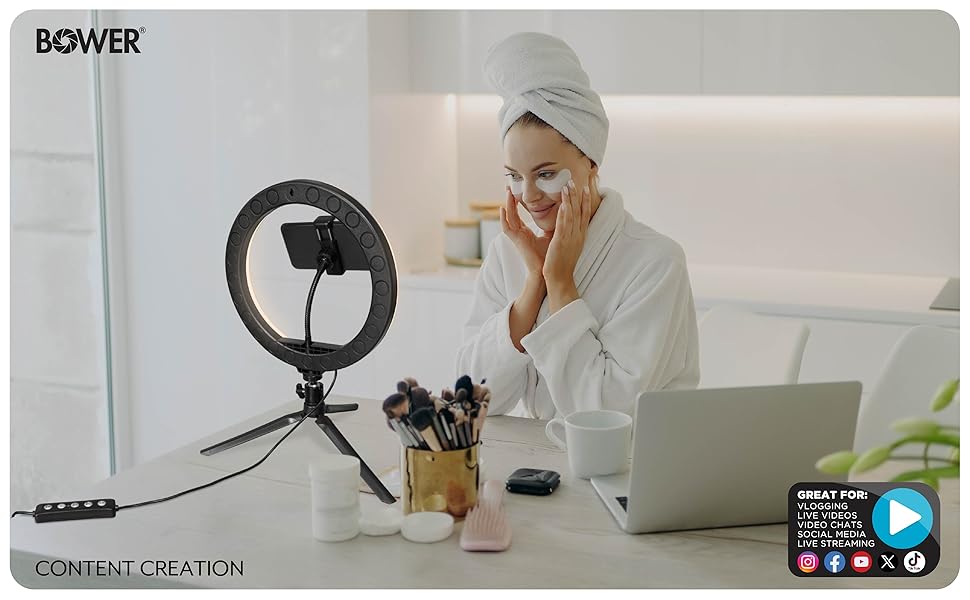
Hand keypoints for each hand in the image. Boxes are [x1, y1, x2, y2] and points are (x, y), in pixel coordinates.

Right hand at [500, 185, 551, 275]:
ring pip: (509, 217)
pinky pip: (506, 228)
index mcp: (525, 231)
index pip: (519, 214)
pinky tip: (502, 209)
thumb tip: (561, 209)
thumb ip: (551, 223)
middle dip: (510, 199)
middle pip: (512, 213)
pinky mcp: (516, 241)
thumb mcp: (550, 234)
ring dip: (507, 204)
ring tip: (507, 192)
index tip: (517, 191)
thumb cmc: (548, 255)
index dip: (517, 203)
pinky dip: (503, 219)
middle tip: (509, 186)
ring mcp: (516, 237)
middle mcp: (519, 233)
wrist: (548, 270)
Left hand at [543, 179, 591, 308]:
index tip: (585, 187)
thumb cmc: (562, 263)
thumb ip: (569, 234)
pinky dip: (564, 213)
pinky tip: (563, 203)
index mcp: (580, 235)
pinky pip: (563, 225)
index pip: (585, 214)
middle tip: (576, 180)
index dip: (585, 200)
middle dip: (578, 195)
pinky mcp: (561, 242)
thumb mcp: (569, 245)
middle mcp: (578, 235)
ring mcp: (571, 238)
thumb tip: (568, 224)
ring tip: (568, 186)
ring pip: (572, 215)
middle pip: (580, 211)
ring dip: (570, 200)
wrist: (560, 278)